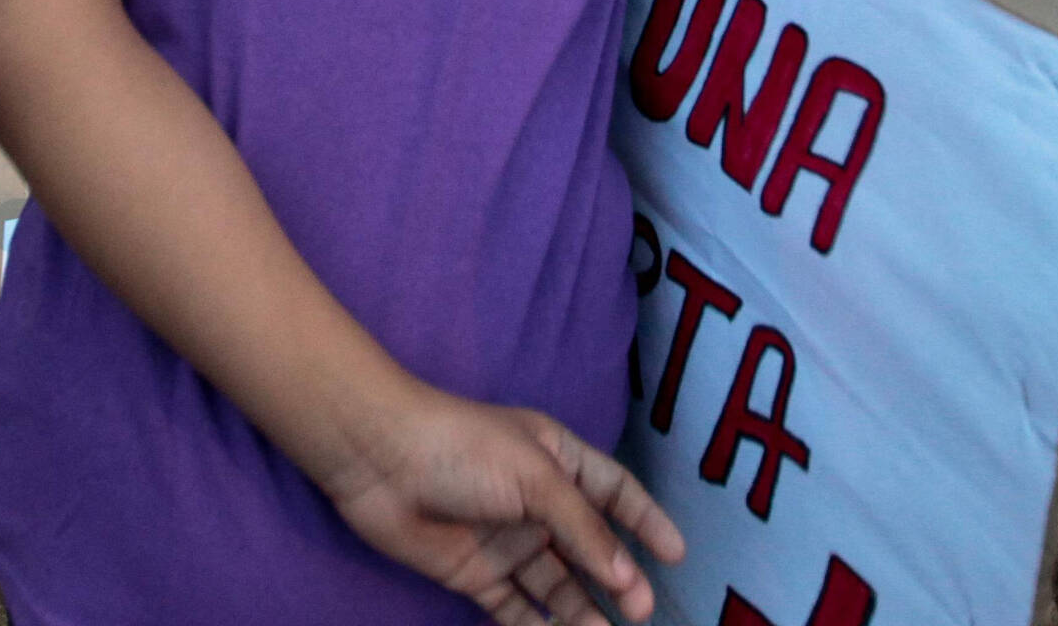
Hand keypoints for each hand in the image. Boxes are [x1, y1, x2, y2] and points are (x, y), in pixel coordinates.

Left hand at [325, 386, 685, 625]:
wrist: (381, 461)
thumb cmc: (464, 448)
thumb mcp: (536, 477)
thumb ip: (583, 528)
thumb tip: (626, 576)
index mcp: (557, 461)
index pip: (615, 491)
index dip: (645, 519)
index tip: (676, 554)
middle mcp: (537, 503)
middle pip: (589, 548)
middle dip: (618, 578)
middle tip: (641, 611)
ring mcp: (507, 541)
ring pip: (557, 585)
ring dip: (582, 610)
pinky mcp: (476, 574)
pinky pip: (515, 608)